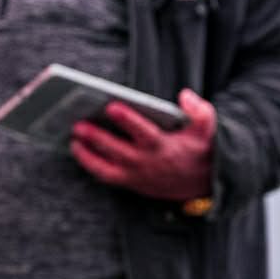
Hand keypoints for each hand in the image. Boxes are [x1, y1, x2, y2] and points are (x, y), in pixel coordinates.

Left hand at [70, 88, 215, 201]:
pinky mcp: (130, 183)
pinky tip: (78, 149)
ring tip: (72, 139)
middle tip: (78, 124)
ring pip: (106, 169)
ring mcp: (136, 175)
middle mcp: (147, 163)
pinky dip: (90, 165)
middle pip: (117, 151)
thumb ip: (200, 110)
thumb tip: (184, 95)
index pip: (143, 133)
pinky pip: (105, 176)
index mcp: (164, 146)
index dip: (128, 120)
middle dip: (97, 138)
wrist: (201, 183)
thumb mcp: (207, 128)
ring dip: (87, 156)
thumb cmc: (199, 148)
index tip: (111, 106)